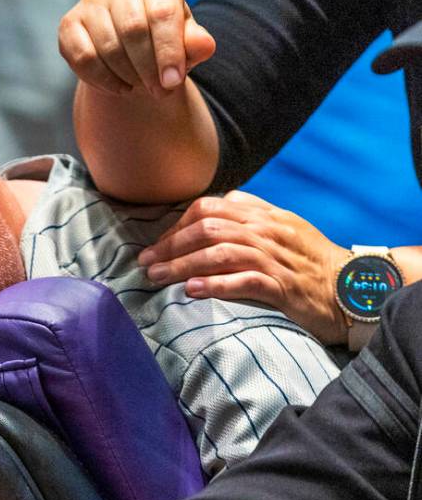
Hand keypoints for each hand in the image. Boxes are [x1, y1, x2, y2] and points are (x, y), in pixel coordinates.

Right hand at [58, 0, 215, 97]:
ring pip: (108, 46)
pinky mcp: (69, 24)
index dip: (169, 51)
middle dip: (148, 68)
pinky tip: (119, 88)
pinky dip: (103, 80)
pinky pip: (84, 58)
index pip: (162, 14)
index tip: (173, 82)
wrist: (130, 48)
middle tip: (159, 93)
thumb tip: (204, 45)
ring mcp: (91, 2)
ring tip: (140, 88)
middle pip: (133, 30)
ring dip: (127, 76)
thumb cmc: (163, 43)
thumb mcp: (185, 44)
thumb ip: (195, 44)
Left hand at [138, 191, 350, 344]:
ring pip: (219, 253)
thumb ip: (249, 217)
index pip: (209, 208)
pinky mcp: (283, 286)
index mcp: (264, 215)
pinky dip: (215, 285)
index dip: (177, 226)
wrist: (353, 287)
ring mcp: (275, 257)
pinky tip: (192, 291)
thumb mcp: (282, 229)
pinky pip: (244, 281)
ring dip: (182, 265)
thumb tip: (212, 211)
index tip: (158, 246)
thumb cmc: (311, 262)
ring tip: (156, 278)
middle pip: (207, 229)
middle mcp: (267, 231)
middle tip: (146, 265)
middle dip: (170, 246)